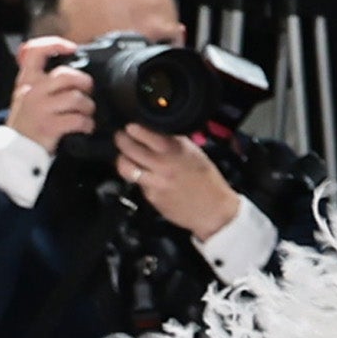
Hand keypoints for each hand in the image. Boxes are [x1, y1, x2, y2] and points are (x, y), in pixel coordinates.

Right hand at [3, 33, 97, 153]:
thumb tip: (72, 73)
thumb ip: (43, 82)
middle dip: (85, 83)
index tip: (71, 48)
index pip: (35, 51)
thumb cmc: (28, 123)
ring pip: (77, 98)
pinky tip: (85, 127)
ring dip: (88, 107)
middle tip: (88, 91)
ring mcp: (40, 108)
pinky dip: (87, 124)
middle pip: (67, 75)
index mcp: (26, 80)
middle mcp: (31, 91)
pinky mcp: (49, 126)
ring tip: (86, 113)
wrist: (16, 151)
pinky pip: (79, 120)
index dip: (55, 44)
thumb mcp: (27, 96)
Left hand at [113, 126, 241, 237]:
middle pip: (128, 148)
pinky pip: (137, 184)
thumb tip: (154, 131)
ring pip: (125, 167)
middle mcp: (164, 164)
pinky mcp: (152, 197)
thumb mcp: (195, 153)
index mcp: (176, 150)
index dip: (133, 129)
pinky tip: (146, 178)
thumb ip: (174, 142)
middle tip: (122, 138)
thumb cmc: (207, 181)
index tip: (130, 127)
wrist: (215, 210)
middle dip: (121, 140)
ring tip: (126, 158)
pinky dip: (139, 179)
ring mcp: (156, 182)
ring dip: (122, 160)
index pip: (144, 133)